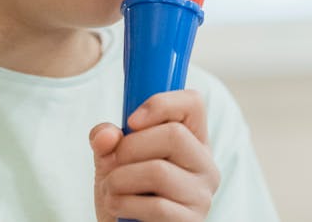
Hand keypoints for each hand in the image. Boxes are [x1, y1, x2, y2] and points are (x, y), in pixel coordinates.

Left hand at [90, 90, 219, 221]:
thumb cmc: (125, 192)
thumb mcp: (111, 160)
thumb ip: (106, 140)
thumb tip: (107, 135)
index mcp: (192, 141)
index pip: (193, 103)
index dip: (160, 104)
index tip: (131, 121)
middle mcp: (205, 166)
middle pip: (174, 135)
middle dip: (130, 147)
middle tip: (112, 163)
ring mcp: (201, 196)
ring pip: (159, 171)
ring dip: (119, 179)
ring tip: (110, 189)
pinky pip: (156, 206)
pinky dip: (124, 204)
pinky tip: (117, 207)